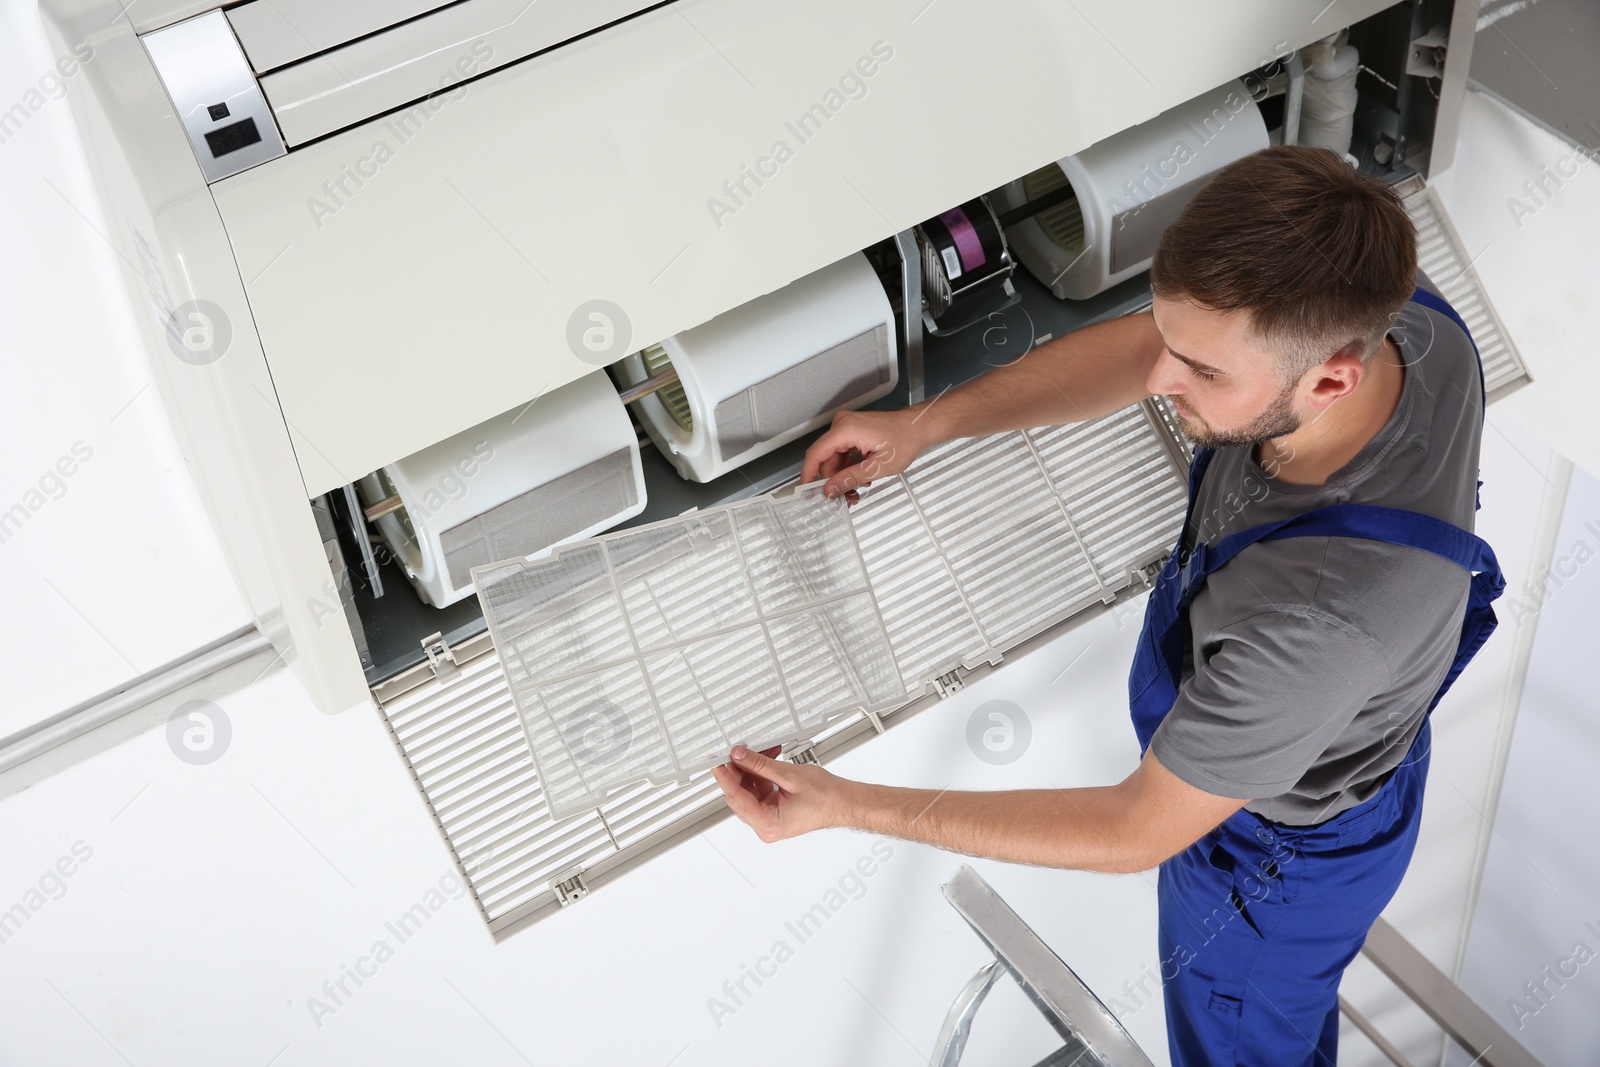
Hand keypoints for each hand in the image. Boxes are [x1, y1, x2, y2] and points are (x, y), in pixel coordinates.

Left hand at [710, 745, 855, 841]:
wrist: (843, 801)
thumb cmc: (826, 798)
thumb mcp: (790, 776)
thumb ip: (761, 765)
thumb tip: (740, 756)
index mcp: (768, 823)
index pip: (737, 799)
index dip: (725, 778)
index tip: (717, 764)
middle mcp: (766, 825)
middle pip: (741, 794)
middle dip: (741, 770)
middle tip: (738, 751)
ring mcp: (769, 817)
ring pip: (750, 789)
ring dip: (754, 769)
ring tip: (761, 751)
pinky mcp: (774, 810)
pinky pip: (760, 789)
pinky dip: (763, 773)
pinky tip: (769, 758)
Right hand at [801, 408, 929, 502]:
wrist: (918, 427)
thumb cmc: (904, 439)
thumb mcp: (877, 467)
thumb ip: (850, 479)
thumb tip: (831, 488)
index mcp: (845, 429)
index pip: (816, 454)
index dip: (809, 474)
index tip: (807, 490)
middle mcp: (842, 424)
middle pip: (825, 458)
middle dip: (832, 480)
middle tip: (840, 498)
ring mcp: (847, 426)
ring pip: (834, 457)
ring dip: (842, 476)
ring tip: (854, 492)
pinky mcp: (852, 431)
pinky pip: (842, 452)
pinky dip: (848, 467)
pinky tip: (859, 479)